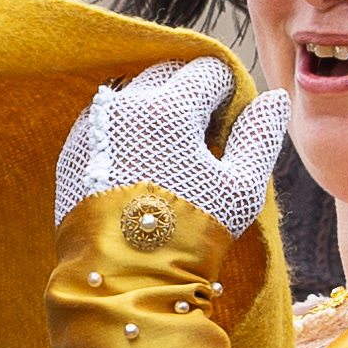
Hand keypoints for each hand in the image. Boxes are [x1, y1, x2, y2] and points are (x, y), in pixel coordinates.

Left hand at [54, 55, 291, 237]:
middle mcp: (125, 104)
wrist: (123, 277)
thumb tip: (274, 98)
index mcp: (170, 106)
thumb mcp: (241, 187)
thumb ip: (260, 135)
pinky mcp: (73, 150)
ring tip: (169, 158)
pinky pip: (107, 121)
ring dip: (156, 111)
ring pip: (133, 94)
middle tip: (201, 142)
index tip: (227, 127)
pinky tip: (138, 170)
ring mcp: (94, 125)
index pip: (209, 70)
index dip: (227, 95)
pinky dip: (126, 131)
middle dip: (189, 95)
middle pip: (168, 74)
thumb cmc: (190, 232)